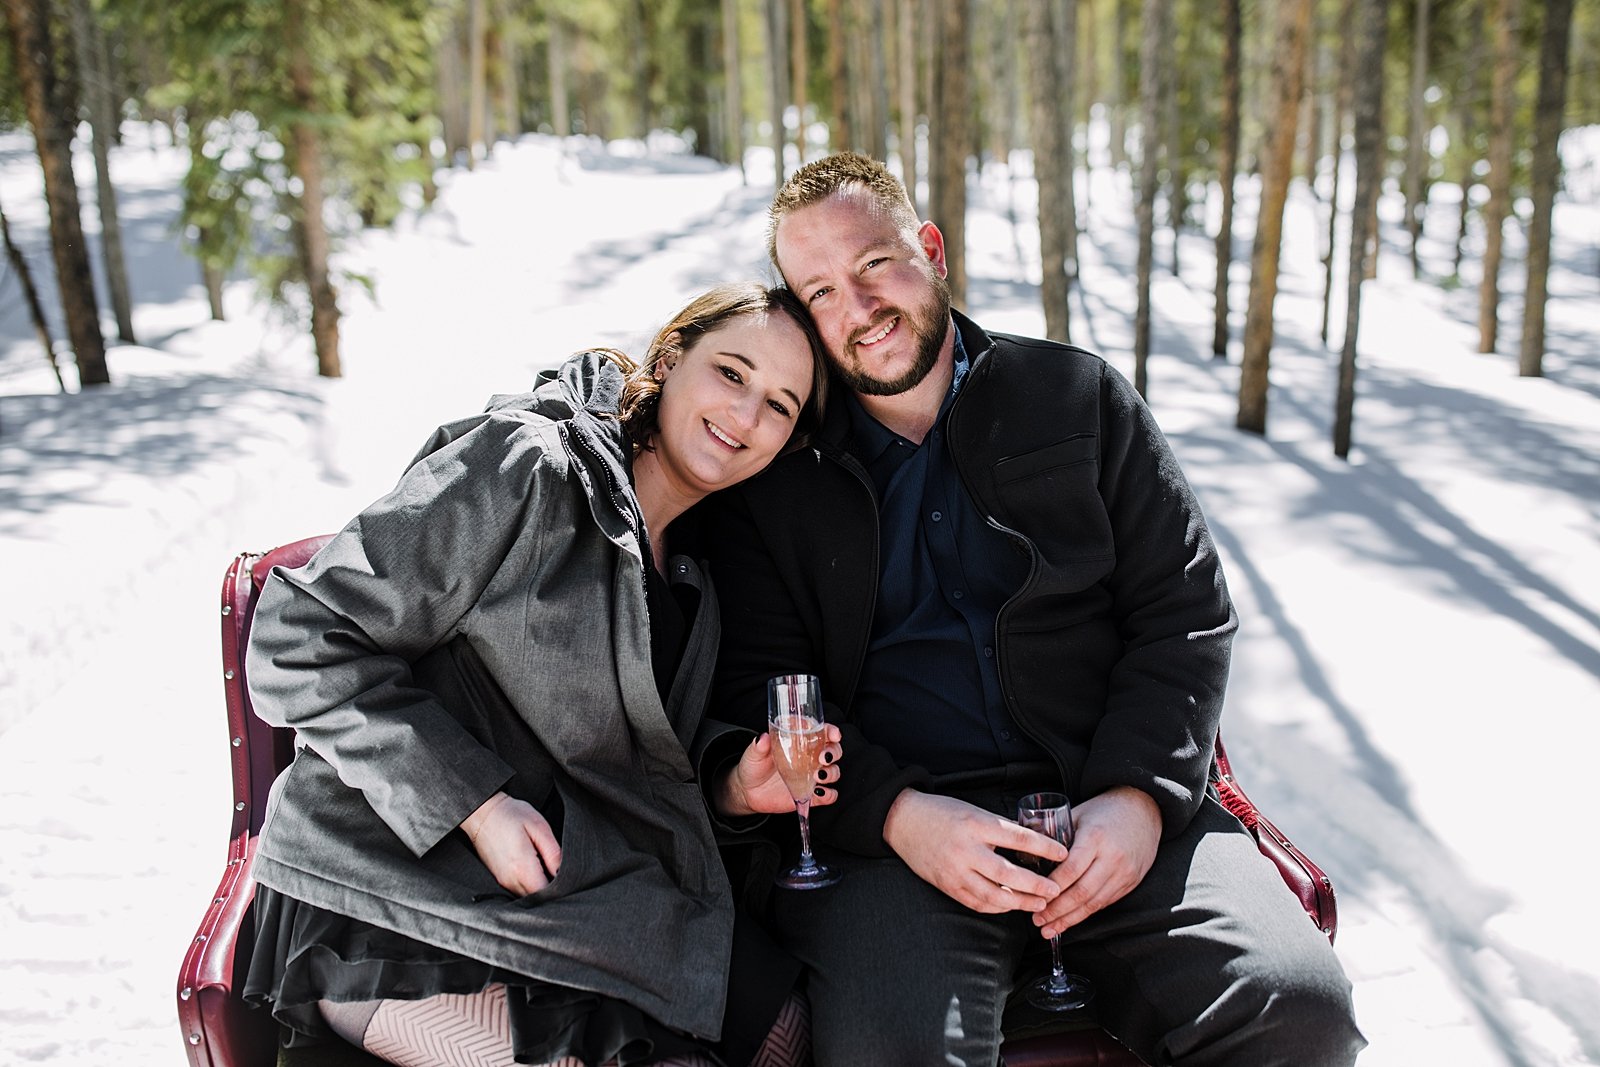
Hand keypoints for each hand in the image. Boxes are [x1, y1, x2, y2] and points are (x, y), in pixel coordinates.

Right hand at [460, 791, 561, 895]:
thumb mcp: (539, 827)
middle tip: (559, 873)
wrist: (482, 814)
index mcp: (523, 868)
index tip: (567, 878)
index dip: (559, 889)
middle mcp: (511, 880)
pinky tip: (534, 869)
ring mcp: (503, 881)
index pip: (546, 893)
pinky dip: (529, 885)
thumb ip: (553, 852)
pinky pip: (519, 890)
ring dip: (539, 888)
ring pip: (528, 896)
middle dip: (550, 890)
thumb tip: (563, 872)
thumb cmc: (510, 815)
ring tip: (546, 869)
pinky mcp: (500, 879)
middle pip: (537, 898)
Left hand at [715, 728, 842, 816]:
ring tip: (818, 776)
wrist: (748, 791)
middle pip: (834, 751)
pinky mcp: (810, 795)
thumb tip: (762, 737)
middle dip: (833, 752)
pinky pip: (829, 795)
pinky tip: (819, 793)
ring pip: (834, 772)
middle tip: (823, 757)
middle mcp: (810, 758)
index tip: (833, 734)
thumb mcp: (753, 754)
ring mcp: (811, 777)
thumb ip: (759, 746)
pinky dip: (829, 795)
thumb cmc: (753, 767)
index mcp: (800, 742)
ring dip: (831, 773)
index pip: (822, 732)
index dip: (831, 731)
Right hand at [882, 790, 1067, 913]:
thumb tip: (1029, 844)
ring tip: (1038, 904)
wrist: (904, 821)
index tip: (1063, 854)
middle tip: (1054, 890)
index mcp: (977, 824)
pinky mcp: (946, 885)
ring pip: (993, 895)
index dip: (1044, 847)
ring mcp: (955, 870)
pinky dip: (997, 907)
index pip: (1018, 838)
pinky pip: (976, 902)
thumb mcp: (974, 811)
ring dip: (1019, 902)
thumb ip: (999, 828)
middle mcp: (966, 849)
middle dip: (1035, 885)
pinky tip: (1010, 906)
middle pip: (1008, 873)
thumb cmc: (942, 813)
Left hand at [1033, 786, 1160, 937]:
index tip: (1034, 897)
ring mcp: (1124, 873)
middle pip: (1082, 891)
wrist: (1143, 809)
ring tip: (1049, 928)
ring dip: (1070, 919)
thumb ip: (1056, 833)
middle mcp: (1112, 858)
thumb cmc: (1105, 810)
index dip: (1052, 887)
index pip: (1071, 869)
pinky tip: (1070, 920)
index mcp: (1095, 837)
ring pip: (1094, 903)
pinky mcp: (1130, 882)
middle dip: (1057, 910)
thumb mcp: (1078, 814)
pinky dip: (1085, 914)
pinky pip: (1105, 902)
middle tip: (1038, 920)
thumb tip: (1029, 851)